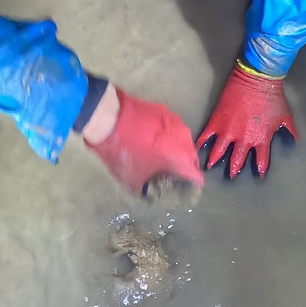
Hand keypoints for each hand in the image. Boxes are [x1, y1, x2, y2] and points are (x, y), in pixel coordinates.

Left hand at [85, 88, 203, 196]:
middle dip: (183, 170)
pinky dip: (166, 138)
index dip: (191, 188)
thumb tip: (150, 195)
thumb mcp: (132, 180)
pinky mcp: (165, 111)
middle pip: (191, 160)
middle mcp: (185, 140)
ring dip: (175, 152)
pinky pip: (172, 129)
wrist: (108, 118)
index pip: (197, 179)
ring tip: (160, 158)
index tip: (183, 193)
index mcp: (181, 159)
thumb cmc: (124, 151)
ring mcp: (176, 123)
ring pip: (182, 143)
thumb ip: (146, 192)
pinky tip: (152, 141)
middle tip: (169, 177)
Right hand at [197, 61, 296, 177]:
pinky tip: (197, 148)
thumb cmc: (272, 98)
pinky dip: (201, 142)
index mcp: (261, 140)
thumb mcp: (285, 116)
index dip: (259, 168)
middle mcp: (243, 140)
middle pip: (237, 160)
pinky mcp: (216, 121)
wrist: (256, 80)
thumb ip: (290, 131)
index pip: (261, 160)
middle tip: (231, 175)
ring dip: (213, 160)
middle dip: (234, 169)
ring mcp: (228, 131)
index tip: (258, 174)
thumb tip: (296, 140)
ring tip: (209, 167)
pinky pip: (206, 136)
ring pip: (218, 151)